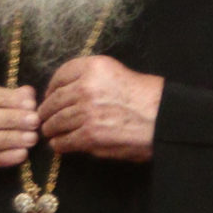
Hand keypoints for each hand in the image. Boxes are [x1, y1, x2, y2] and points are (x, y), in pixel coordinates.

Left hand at [39, 55, 163, 161]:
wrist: (166, 119)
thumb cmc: (148, 97)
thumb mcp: (117, 73)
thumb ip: (90, 78)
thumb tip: (65, 92)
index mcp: (94, 67)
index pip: (60, 75)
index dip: (52, 87)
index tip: (51, 95)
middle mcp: (87, 87)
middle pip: (53, 100)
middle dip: (47, 111)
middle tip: (46, 118)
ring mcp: (86, 112)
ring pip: (55, 122)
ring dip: (52, 129)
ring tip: (53, 132)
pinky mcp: (90, 135)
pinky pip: (64, 140)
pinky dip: (60, 144)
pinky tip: (62, 144)